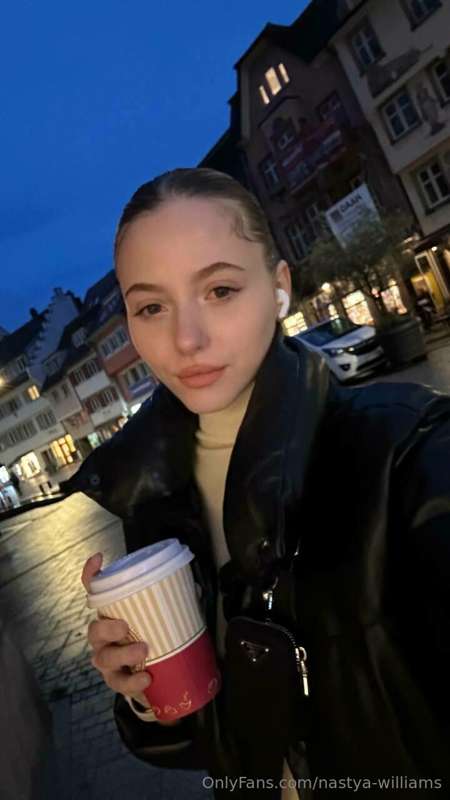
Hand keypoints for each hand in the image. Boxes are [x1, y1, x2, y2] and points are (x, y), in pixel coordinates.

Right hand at [82, 553, 178, 725]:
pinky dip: (131, 682)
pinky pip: (118, 683)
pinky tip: (146, 678)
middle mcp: (104, 637)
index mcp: (114, 614)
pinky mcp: (116, 681)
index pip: (96, 593)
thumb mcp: (165, 617)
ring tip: (143, 650)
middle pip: (94, 629)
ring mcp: (107, 660)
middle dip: (106, 627)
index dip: (91, 575)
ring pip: (103, 658)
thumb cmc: (155, 638)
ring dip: (122, 654)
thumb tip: (196, 589)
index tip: (98, 559)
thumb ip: (177, 603)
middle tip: (124, 626)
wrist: (156, 677)